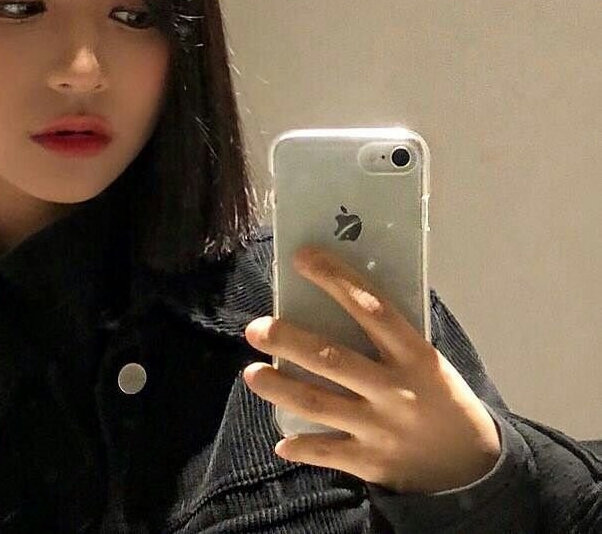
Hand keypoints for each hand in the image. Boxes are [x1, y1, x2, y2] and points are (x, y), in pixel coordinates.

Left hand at [242, 244, 500, 494]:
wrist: (475, 468)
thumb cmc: (439, 397)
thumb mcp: (426, 361)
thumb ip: (387, 336)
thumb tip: (336, 292)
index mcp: (415, 355)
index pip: (372, 308)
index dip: (336, 280)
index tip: (302, 258)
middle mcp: (396, 390)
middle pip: (332, 358)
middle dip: (288, 340)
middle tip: (254, 327)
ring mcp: (382, 429)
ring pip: (318, 403)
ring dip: (279, 387)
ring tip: (251, 373)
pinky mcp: (372, 464)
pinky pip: (327, 452)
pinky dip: (301, 447)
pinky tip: (280, 442)